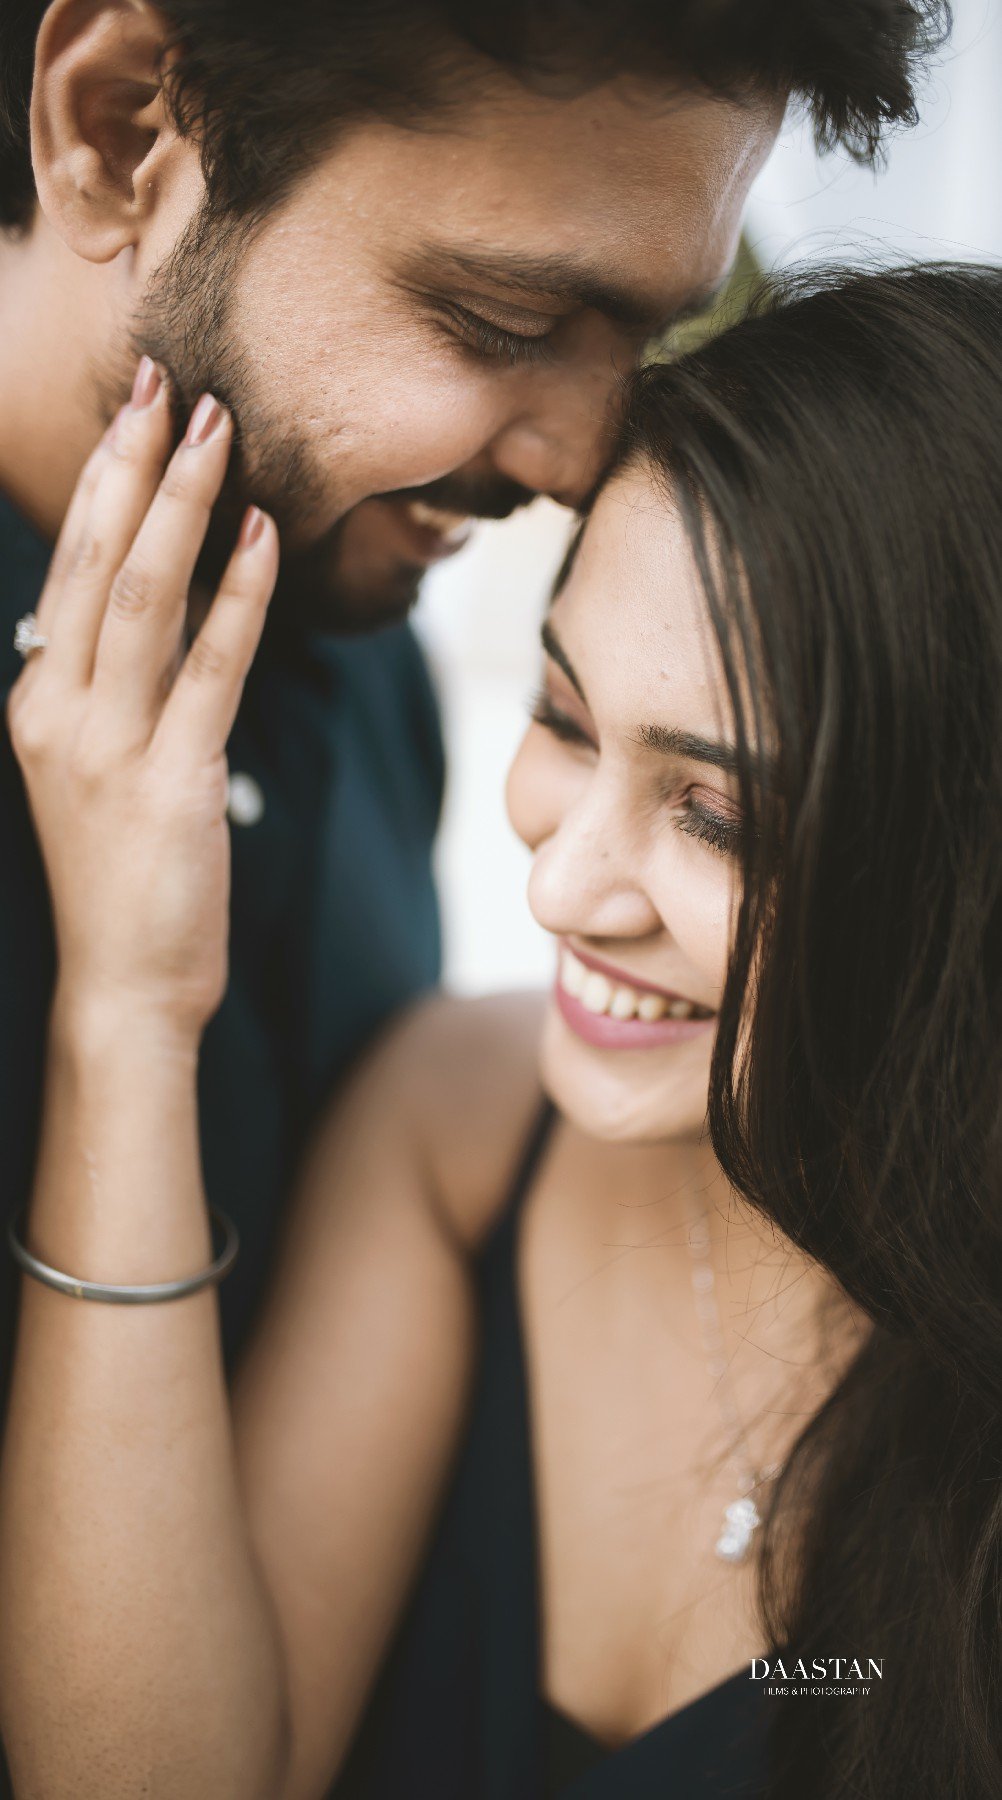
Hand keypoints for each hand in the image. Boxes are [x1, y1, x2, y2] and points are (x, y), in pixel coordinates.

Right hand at [7, 360, 278, 1038]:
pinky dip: (238, 597)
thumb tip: (170, 610)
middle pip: (91, 560)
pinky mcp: (171, 782)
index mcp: (37, 701)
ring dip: (181, 506)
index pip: (66, 566)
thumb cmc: (126, 877)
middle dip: (133, 464)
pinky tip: (265, 538)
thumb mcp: (100, 769)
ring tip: (217, 429)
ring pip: (141, 598)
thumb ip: (118, 689)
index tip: (138, 408)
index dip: (102, 480)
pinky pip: (211, 669)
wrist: (125, 986)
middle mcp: (57, 712)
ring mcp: (106, 748)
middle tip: (170, 381)